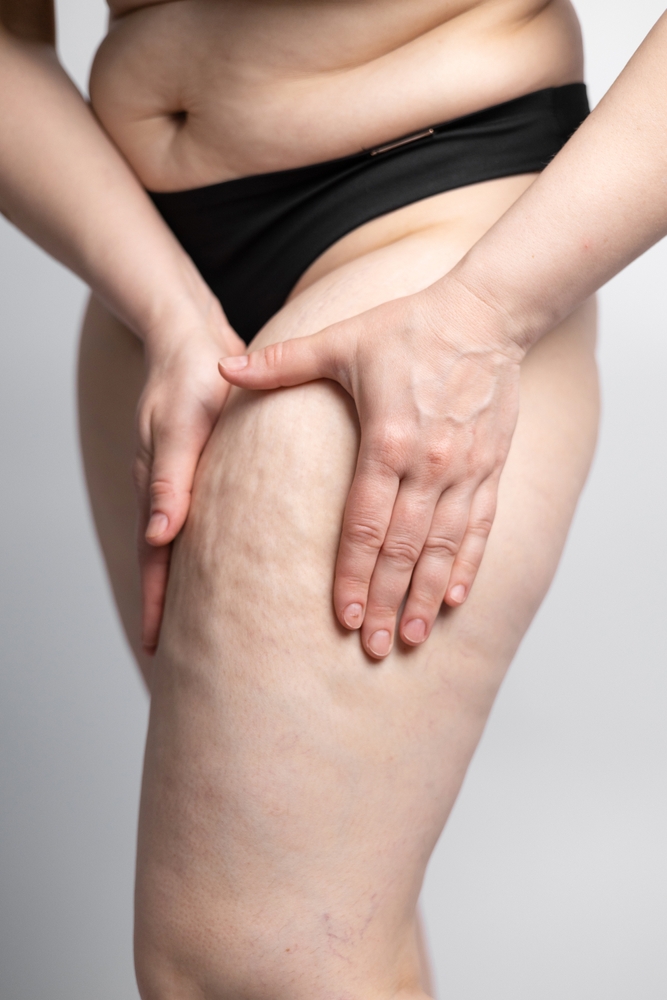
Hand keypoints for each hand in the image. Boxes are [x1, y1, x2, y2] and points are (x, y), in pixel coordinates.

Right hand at [135, 309, 244, 654]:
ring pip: (190, 549)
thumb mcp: (178, 426)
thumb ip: (169, 479)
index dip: (155, 608)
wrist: (193, 342)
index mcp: (159, 492)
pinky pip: (208, 524)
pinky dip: (213, 552)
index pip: (154, 564)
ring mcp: (188, 486)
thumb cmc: (186, 379)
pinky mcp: (208, 473)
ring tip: (212, 626)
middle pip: (168, 566)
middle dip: (173, 612)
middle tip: (185, 659)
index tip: (156, 653)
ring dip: (197, 586)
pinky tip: (234, 566)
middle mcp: (171, 495)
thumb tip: (159, 534)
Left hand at [219, 284, 522, 658]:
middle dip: (382, 600)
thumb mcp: (341, 339)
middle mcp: (429, 464)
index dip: (350, 572)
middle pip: (401, 548)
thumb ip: (281, 362)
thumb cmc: (410, 326)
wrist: (486, 312)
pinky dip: (467, 566)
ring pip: (442, 547)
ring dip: (424, 596)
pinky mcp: (490, 468)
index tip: (339, 615)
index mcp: (387, 439)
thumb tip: (222, 368)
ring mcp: (465, 470)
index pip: (364, 523)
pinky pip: (480, 528)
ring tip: (407, 637)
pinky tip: (453, 600)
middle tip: (368, 646)